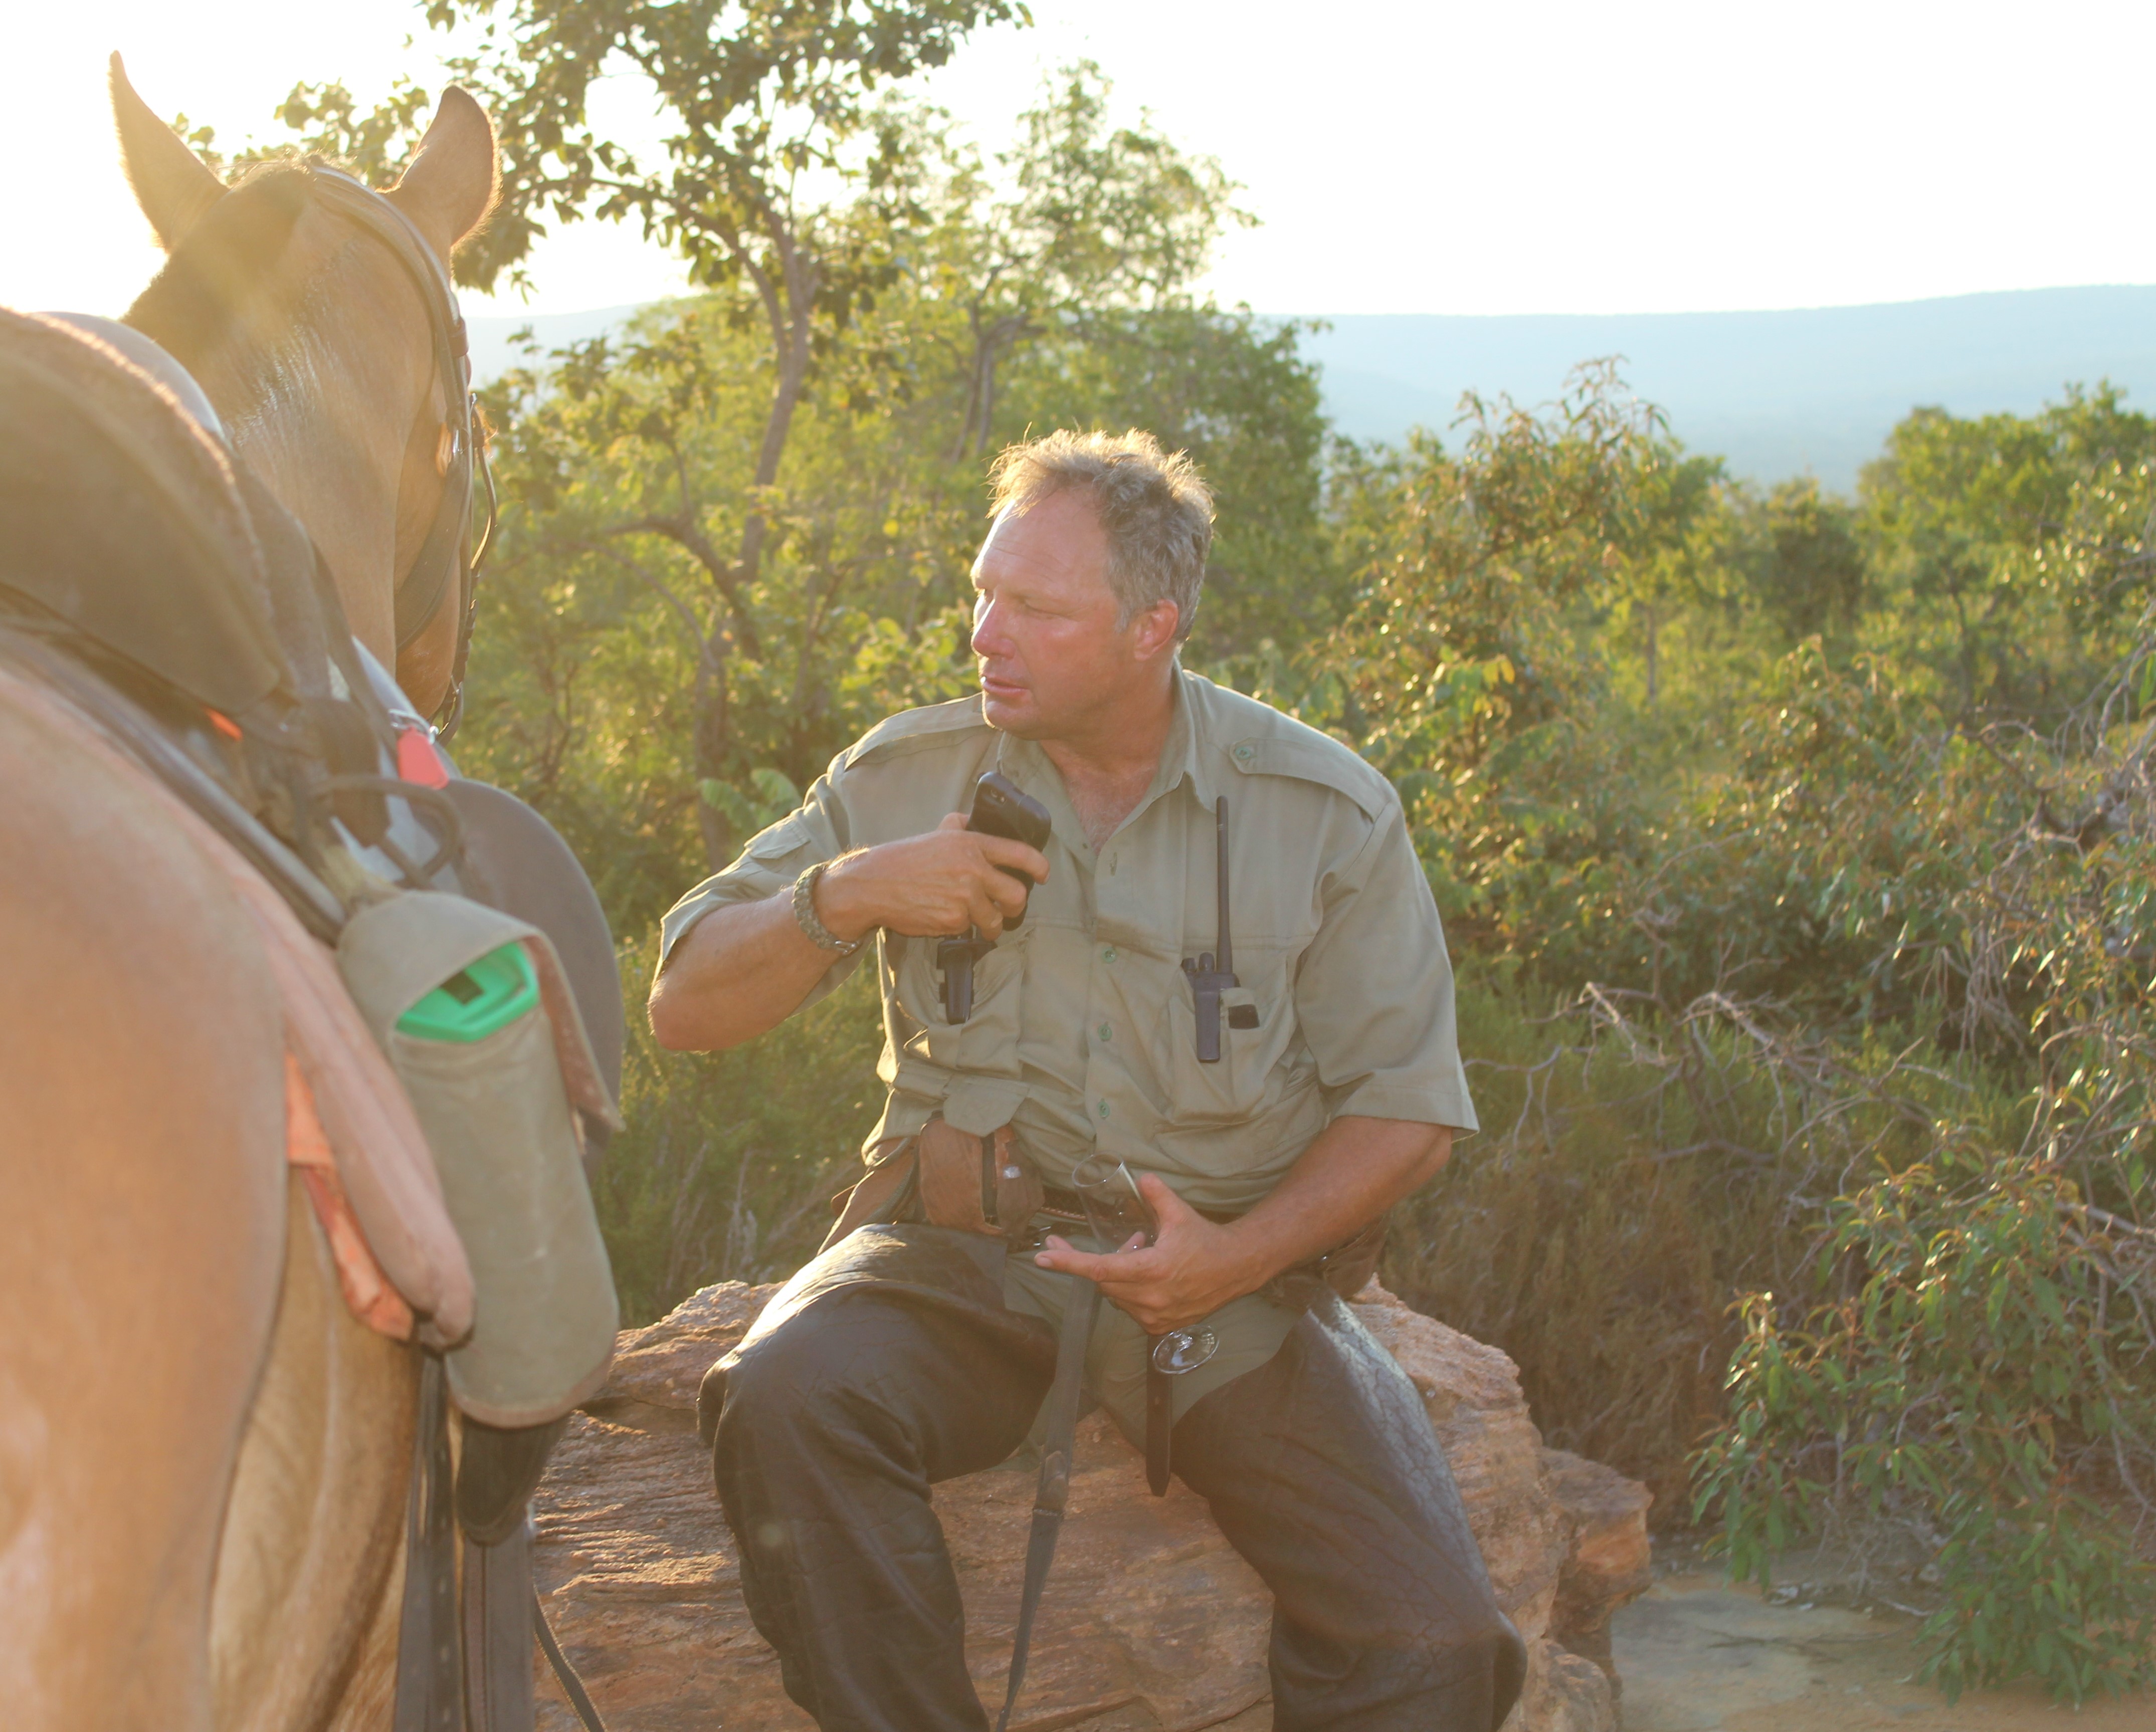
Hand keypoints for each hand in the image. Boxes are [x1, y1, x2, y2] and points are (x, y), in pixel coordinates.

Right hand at [817, 813, 1046, 941]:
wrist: (875, 884)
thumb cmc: (905, 859)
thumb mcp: (936, 834)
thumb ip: (959, 826)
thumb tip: (975, 821)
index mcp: (972, 844)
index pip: (1020, 854)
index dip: (1039, 867)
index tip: (1043, 875)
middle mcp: (973, 869)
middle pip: (1017, 895)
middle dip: (1015, 907)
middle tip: (1006, 908)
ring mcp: (965, 896)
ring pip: (994, 919)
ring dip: (989, 924)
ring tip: (975, 921)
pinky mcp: (953, 920)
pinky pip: (969, 929)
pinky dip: (962, 928)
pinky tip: (947, 918)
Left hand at [1032, 1174, 1262, 1334]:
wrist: (1236, 1269)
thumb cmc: (1206, 1240)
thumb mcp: (1180, 1214)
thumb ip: (1157, 1194)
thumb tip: (1141, 1177)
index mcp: (1151, 1271)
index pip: (1098, 1269)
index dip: (1068, 1262)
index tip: (1042, 1257)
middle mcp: (1149, 1299)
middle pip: (1104, 1281)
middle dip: (1103, 1260)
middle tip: (1131, 1239)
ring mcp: (1154, 1316)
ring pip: (1116, 1295)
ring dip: (1121, 1274)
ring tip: (1148, 1254)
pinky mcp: (1160, 1326)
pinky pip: (1130, 1307)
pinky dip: (1132, 1291)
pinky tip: (1152, 1276)